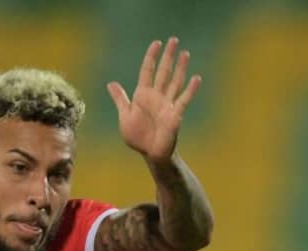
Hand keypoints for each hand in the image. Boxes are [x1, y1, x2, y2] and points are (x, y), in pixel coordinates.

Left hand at [106, 36, 201, 163]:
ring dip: (180, 68)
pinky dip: (190, 89)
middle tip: (174, 40)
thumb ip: (120, 99)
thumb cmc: (138, 136)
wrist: (149, 153)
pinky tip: (196, 78)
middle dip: (168, 56)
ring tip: (185, 54)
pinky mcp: (175, 114)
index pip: (147, 71)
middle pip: (163, 72)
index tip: (156, 43)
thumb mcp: (125, 116)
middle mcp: (157, 96)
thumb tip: (111, 83)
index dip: (151, 57)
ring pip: (175, 81)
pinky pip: (184, 99)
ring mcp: (167, 104)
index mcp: (143, 95)